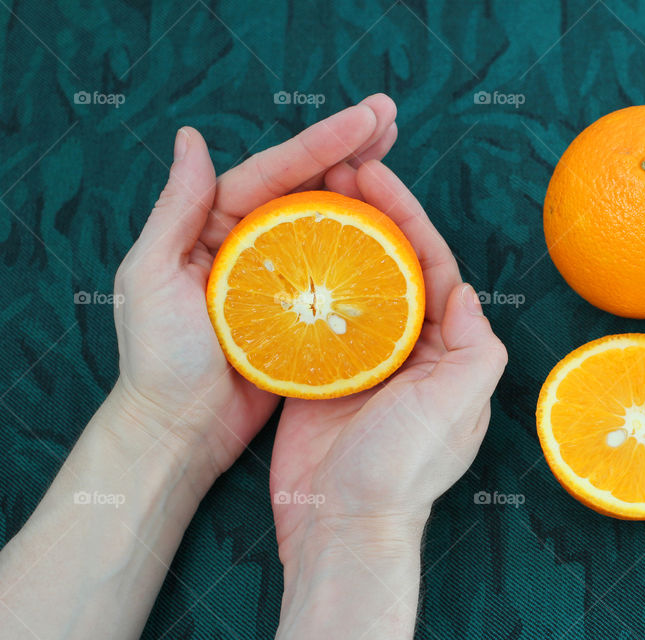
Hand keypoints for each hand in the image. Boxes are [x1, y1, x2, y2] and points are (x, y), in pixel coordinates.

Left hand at [110, 95, 399, 480]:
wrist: (182, 429)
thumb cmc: (159, 359)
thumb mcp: (151, 278)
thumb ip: (175, 210)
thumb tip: (193, 139)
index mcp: (212, 225)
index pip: (273, 171)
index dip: (322, 142)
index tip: (367, 119)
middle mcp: (248, 242)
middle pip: (305, 183)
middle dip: (349, 147)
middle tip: (391, 118)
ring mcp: (278, 276)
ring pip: (325, 218)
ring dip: (362, 186)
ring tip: (396, 154)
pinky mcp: (300, 310)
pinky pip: (335, 268)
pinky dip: (363, 244)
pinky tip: (393, 227)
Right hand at [269, 161, 506, 637]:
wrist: (341, 525)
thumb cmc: (404, 470)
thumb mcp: (458, 407)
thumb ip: (475, 348)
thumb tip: (466, 290)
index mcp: (448, 349)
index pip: (433, 265)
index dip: (409, 217)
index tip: (377, 175)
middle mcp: (410, 349)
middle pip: (393, 266)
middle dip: (372, 217)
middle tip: (338, 171)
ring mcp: (365, 360)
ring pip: (355, 284)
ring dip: (337, 240)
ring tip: (309, 194)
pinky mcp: (323, 374)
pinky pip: (319, 317)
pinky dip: (308, 283)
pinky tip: (286, 249)